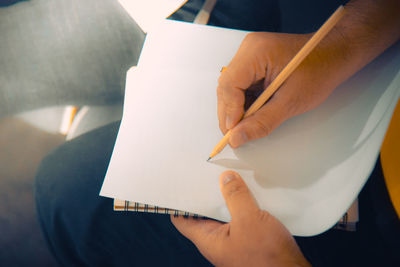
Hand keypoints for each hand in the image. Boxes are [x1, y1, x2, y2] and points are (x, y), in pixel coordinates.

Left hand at [171, 171, 309, 266]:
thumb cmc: (268, 258)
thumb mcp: (249, 220)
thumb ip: (235, 197)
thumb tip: (226, 178)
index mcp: (208, 240)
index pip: (182, 219)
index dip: (180, 201)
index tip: (183, 183)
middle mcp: (217, 241)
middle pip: (204, 213)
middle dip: (208, 194)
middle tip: (210, 174)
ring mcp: (233, 241)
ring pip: (224, 215)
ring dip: (228, 198)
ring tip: (231, 178)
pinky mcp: (249, 240)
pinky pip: (241, 218)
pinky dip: (243, 205)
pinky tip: (250, 193)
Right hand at [218, 0, 399, 147]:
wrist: (335, 55)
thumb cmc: (319, 71)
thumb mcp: (290, 102)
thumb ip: (260, 122)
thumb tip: (236, 138)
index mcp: (256, 52)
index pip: (229, 84)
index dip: (229, 111)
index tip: (233, 133)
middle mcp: (248, 50)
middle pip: (226, 86)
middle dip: (230, 113)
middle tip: (236, 135)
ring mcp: (250, 55)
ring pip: (231, 88)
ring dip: (237, 110)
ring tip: (245, 127)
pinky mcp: (254, 63)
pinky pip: (241, 86)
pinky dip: (245, 103)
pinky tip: (253, 115)